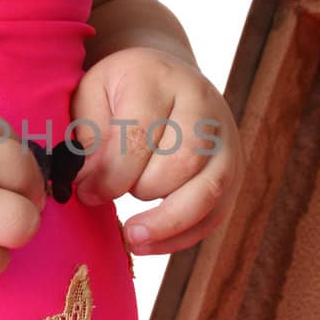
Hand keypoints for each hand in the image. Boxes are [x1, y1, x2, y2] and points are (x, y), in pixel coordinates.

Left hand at [68, 46, 243, 253]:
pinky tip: (150, 243)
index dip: (111, 174)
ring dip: (167, 222)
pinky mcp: (235, 168)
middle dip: (142, 190)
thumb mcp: (92, 97)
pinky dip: (183, 236)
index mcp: (159, 79)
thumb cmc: (119, 93)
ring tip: (131, 237)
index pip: (140, 135)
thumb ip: (87, 138)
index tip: (85, 193)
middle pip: (182, 161)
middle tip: (109, 199)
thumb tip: (88, 186)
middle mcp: (202, 104)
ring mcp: (226, 138)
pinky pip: (216, 212)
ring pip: (209, 190)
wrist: (164, 76)